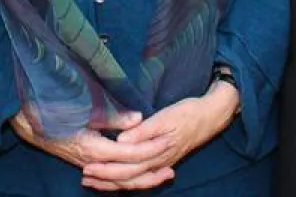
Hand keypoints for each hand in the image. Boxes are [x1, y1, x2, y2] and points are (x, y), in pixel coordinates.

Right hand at [10, 110, 171, 184]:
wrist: (32, 125)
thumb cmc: (58, 113)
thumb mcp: (86, 110)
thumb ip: (113, 117)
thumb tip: (138, 120)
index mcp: (94, 148)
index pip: (130, 153)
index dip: (150, 149)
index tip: (167, 142)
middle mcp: (93, 163)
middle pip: (128, 175)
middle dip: (151, 173)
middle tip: (172, 170)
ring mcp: (90, 166)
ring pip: (121, 181)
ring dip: (143, 180)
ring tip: (163, 176)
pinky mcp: (88, 165)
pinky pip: (112, 179)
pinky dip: (128, 180)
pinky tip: (140, 178)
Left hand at [80, 83, 240, 190]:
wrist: (210, 117)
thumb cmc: (187, 113)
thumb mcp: (165, 117)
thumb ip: (143, 131)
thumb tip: (121, 141)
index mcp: (155, 151)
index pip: (125, 166)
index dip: (105, 168)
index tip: (86, 166)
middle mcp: (157, 162)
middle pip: (127, 177)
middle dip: (105, 178)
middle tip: (85, 176)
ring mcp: (161, 164)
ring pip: (134, 180)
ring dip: (113, 182)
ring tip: (94, 181)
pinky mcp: (164, 161)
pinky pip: (142, 178)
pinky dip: (128, 181)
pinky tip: (118, 180)